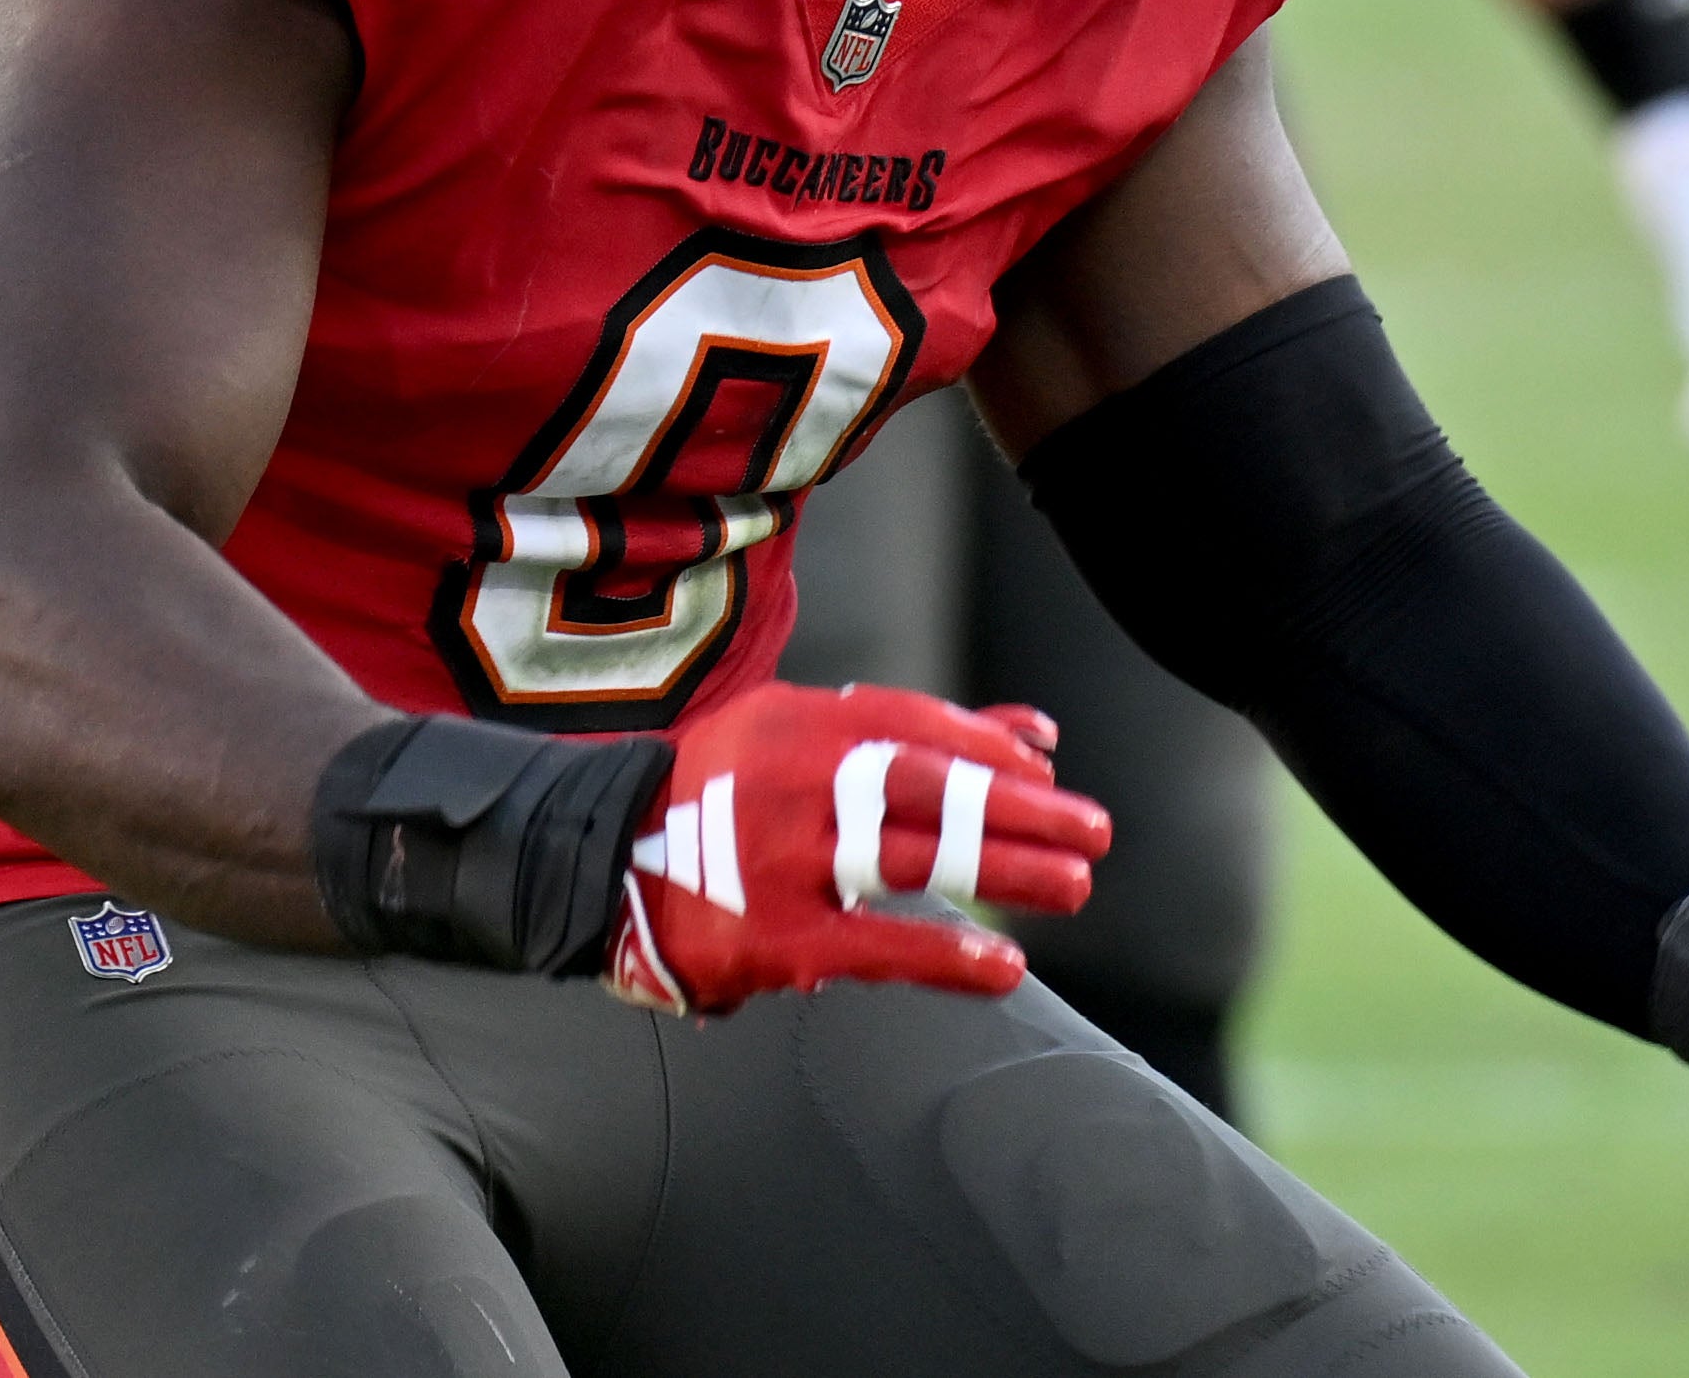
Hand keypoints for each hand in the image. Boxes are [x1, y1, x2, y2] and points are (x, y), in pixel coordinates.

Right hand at [603, 683, 1110, 1016]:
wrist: (595, 861)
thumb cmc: (725, 795)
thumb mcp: (804, 737)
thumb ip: (921, 737)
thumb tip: (1037, 737)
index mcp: (801, 722)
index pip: (917, 726)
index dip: (989, 752)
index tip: (1047, 776)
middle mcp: (793, 781)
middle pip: (930, 789)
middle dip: (1021, 811)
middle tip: (1094, 831)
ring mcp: (782, 859)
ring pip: (913, 860)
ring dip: (1004, 873)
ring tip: (1072, 886)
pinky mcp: (772, 937)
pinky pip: (874, 946)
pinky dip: (944, 956)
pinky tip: (1002, 967)